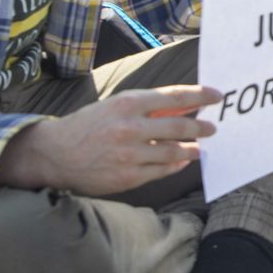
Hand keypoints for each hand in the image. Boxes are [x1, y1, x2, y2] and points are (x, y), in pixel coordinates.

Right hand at [0, 86, 219, 195]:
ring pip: (174, 152)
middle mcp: (130, 128)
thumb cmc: (89, 125)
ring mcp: (129, 154)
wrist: (55, 154)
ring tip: (199, 147)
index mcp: (128, 103)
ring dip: (191, 149)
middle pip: (180, 126)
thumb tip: (184, 105)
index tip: (217, 95)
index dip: (200, 95)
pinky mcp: (127, 177)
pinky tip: (181, 162)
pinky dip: (175, 166)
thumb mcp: (117, 105)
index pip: (175, 96)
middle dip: (201, 127)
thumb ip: (150, 106)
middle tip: (213, 127)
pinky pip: (161, 171)